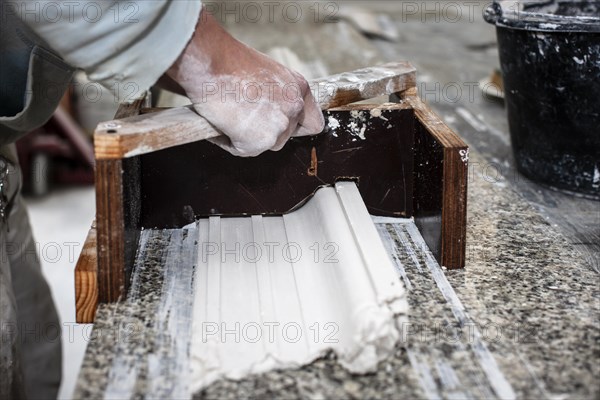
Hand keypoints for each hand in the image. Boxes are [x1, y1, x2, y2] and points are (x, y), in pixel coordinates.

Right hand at [166, 9, 324, 156]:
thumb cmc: (229, 61)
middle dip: (266, 130)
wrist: (211, 63)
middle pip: (286, 136)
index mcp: (299, 88)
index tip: (281, 124)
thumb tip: (269, 112)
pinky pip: (241, 150)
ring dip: (248, 136)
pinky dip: (227, 141)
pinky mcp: (258, 143)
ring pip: (266, 144)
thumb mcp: (266, 73)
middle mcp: (294, 108)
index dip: (296, 126)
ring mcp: (278, 127)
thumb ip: (276, 95)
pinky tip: (219, 121)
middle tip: (243, 114)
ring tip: (230, 114)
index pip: (313, 122)